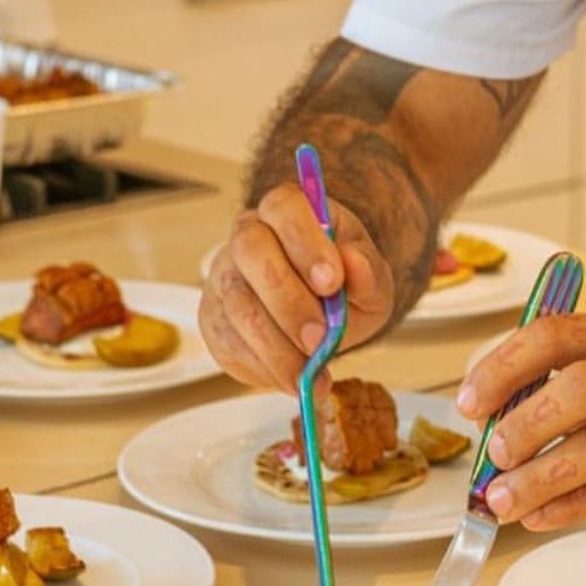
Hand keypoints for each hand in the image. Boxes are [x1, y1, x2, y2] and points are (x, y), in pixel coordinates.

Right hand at [199, 184, 393, 393]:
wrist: (324, 311)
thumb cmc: (345, 284)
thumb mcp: (371, 277)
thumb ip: (367, 270)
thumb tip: (354, 261)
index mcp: (289, 211)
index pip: (285, 207)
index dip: (304, 243)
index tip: (331, 282)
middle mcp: (248, 235)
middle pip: (252, 253)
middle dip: (288, 301)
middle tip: (319, 338)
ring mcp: (224, 276)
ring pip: (239, 306)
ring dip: (277, 346)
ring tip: (311, 373)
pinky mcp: (214, 319)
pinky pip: (229, 342)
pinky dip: (263, 367)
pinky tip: (292, 378)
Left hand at [456, 311, 585, 530]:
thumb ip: (579, 373)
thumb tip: (496, 415)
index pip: (554, 335)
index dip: (503, 368)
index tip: (469, 403)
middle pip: (579, 387)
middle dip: (524, 423)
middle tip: (491, 452)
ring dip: (540, 477)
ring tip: (500, 501)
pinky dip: (572, 506)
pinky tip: (539, 518)